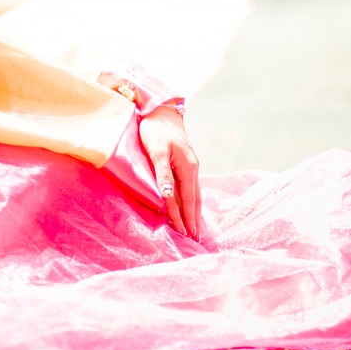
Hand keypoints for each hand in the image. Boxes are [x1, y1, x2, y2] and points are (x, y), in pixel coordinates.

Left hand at [138, 106, 200, 240]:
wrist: (160, 110)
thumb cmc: (155, 129)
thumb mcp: (156, 151)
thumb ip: (163, 174)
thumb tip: (169, 197)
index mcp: (188, 167)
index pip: (187, 199)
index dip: (186, 217)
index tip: (187, 235)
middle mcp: (193, 168)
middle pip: (195, 199)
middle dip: (195, 220)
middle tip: (195, 239)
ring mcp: (191, 165)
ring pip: (194, 193)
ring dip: (194, 212)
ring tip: (194, 228)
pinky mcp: (185, 163)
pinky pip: (190, 187)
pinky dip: (191, 200)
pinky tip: (189, 206)